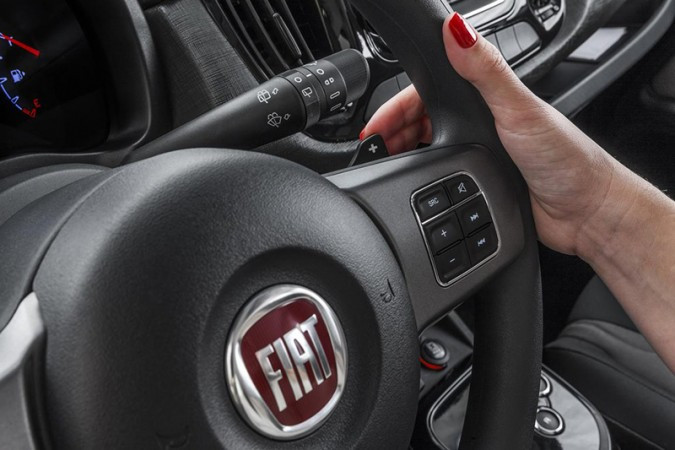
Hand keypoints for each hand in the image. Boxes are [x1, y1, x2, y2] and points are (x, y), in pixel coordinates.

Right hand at [361, 12, 625, 256]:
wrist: (585, 212)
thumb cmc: (566, 158)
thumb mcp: (519, 109)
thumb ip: (486, 70)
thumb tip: (456, 28)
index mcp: (486, 99)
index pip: (427, 93)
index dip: (395, 107)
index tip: (373, 124)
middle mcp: (479, 124)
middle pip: (420, 124)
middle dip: (392, 135)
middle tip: (372, 150)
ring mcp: (476, 154)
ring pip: (426, 152)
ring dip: (402, 158)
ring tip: (384, 168)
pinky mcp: (476, 183)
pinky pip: (438, 178)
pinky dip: (419, 181)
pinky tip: (411, 187)